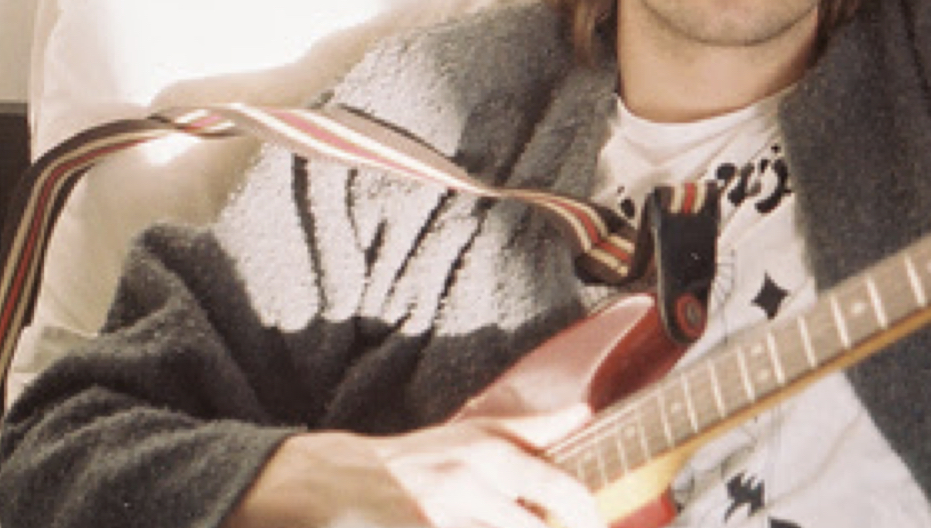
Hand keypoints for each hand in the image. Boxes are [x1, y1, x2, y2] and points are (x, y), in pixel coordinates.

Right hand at [223, 408, 605, 527]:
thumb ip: (536, 428)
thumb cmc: (417, 458)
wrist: (333, 479)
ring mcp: (439, 516)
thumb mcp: (476, 433)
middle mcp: (469, 484)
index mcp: (490, 454)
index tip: (597, 525)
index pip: (560, 491)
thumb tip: (587, 413)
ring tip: (498, 525)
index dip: (587, 517)